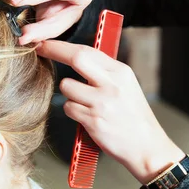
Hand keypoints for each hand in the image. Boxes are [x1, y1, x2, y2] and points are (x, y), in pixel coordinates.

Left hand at [36, 40, 184, 183]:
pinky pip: (69, 108)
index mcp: (121, 72)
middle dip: (54, 51)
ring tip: (83, 102)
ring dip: (68, 93)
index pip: (88, 50)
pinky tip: (86, 117)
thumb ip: (105, 72)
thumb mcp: (127, 86)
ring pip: (67, 86)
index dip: (63, 45)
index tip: (47, 42)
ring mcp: (102, 103)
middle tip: (41, 50)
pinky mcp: (93, 121)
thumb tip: (77, 57)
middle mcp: (112, 84)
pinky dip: (73, 111)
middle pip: (76, 58)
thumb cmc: (134, 117)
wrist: (147, 146)